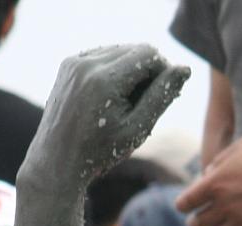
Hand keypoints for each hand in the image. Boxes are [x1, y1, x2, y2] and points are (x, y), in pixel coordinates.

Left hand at [27, 46, 191, 191]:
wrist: (57, 160)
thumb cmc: (100, 151)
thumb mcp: (138, 128)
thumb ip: (162, 96)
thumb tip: (184, 69)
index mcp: (104, 79)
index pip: (148, 53)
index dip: (163, 71)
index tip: (162, 96)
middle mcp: (86, 64)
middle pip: (133, 49)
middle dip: (146, 71)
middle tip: (144, 104)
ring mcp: (74, 62)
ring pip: (118, 50)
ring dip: (130, 71)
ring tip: (126, 103)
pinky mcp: (68, 65)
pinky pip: (101, 56)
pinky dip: (113, 71)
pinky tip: (111, 97)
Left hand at [176, 137, 241, 225]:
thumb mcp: (239, 148)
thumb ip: (218, 163)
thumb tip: (208, 175)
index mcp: (215, 183)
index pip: (186, 202)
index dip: (182, 204)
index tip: (185, 205)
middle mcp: (224, 205)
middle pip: (197, 223)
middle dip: (195, 220)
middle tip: (196, 219)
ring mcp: (239, 219)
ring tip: (218, 221)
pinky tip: (237, 224)